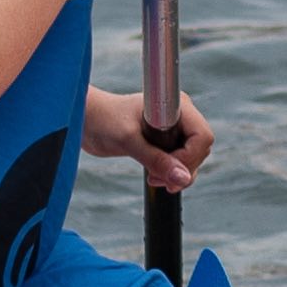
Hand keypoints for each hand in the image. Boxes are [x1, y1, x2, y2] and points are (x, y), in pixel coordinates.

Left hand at [87, 87, 211, 190]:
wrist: (85, 119)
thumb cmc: (102, 119)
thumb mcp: (128, 141)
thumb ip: (156, 160)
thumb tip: (183, 178)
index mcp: (175, 106)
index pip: (202, 136)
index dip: (189, 157)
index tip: (166, 168)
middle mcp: (180, 115)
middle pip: (200, 149)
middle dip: (182, 169)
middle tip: (156, 179)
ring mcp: (174, 128)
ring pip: (192, 158)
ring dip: (177, 174)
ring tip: (154, 179)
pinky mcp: (166, 140)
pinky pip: (181, 161)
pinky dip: (172, 173)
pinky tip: (156, 177)